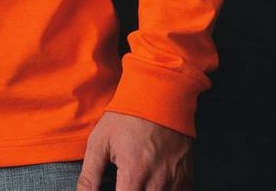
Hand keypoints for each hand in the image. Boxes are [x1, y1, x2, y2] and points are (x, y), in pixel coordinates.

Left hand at [77, 110, 193, 190]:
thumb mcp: (100, 141)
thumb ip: (90, 175)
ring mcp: (175, 182)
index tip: (113, 190)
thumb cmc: (127, 117)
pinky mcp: (186, 178)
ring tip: (135, 184)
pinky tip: (151, 186)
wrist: (161, 95)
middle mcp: (158, 183)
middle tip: (123, 185)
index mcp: (134, 175)